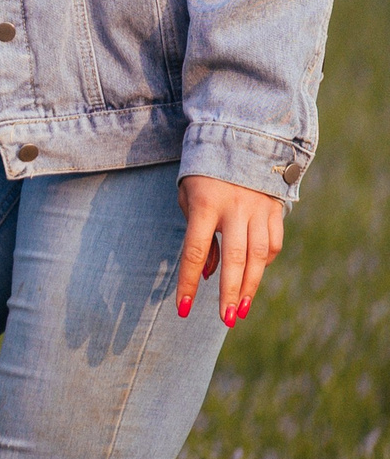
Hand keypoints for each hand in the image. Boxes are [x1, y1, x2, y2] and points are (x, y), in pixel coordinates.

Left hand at [175, 173, 285, 326]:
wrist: (238, 138)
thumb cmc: (203, 174)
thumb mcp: (188, 197)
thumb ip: (196, 234)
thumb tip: (207, 273)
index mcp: (204, 205)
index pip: (195, 251)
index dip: (189, 283)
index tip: (183, 308)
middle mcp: (235, 209)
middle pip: (235, 259)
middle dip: (230, 293)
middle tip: (226, 320)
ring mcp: (258, 209)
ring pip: (258, 256)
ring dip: (250, 287)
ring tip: (241, 311)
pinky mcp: (276, 209)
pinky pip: (273, 243)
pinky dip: (264, 262)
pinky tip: (255, 275)